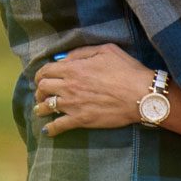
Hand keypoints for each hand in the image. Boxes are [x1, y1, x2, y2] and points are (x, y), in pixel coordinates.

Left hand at [31, 44, 154, 134]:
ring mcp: (73, 104)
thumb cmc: (126, 70)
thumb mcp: (106, 50)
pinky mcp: (81, 120)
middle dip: (39, 90)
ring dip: (40, 107)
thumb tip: (65, 57)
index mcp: (73, 68)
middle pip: (43, 88)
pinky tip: (47, 130)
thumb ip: (82, 52)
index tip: (41, 78)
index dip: (40, 74)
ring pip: (46, 107)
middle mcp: (69, 86)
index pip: (46, 70)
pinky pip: (59, 126)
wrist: (140, 95)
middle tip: (42, 93)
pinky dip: (50, 129)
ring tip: (40, 109)